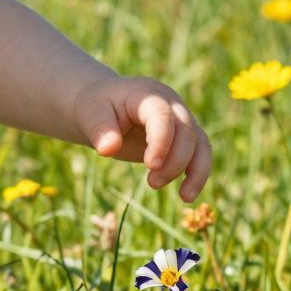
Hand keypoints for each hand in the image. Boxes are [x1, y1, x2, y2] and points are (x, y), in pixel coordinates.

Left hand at [74, 75, 210, 199]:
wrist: (104, 106)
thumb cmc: (96, 108)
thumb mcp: (90, 114)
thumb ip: (100, 129)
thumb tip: (108, 149)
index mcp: (146, 93)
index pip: (162, 115)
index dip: (161, 141)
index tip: (150, 166)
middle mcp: (170, 103)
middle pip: (186, 131)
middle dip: (175, 161)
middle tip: (152, 183)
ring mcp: (180, 118)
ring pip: (201, 143)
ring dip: (196, 171)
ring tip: (184, 197)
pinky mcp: (184, 136)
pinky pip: (200, 154)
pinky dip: (198, 174)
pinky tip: (187, 195)